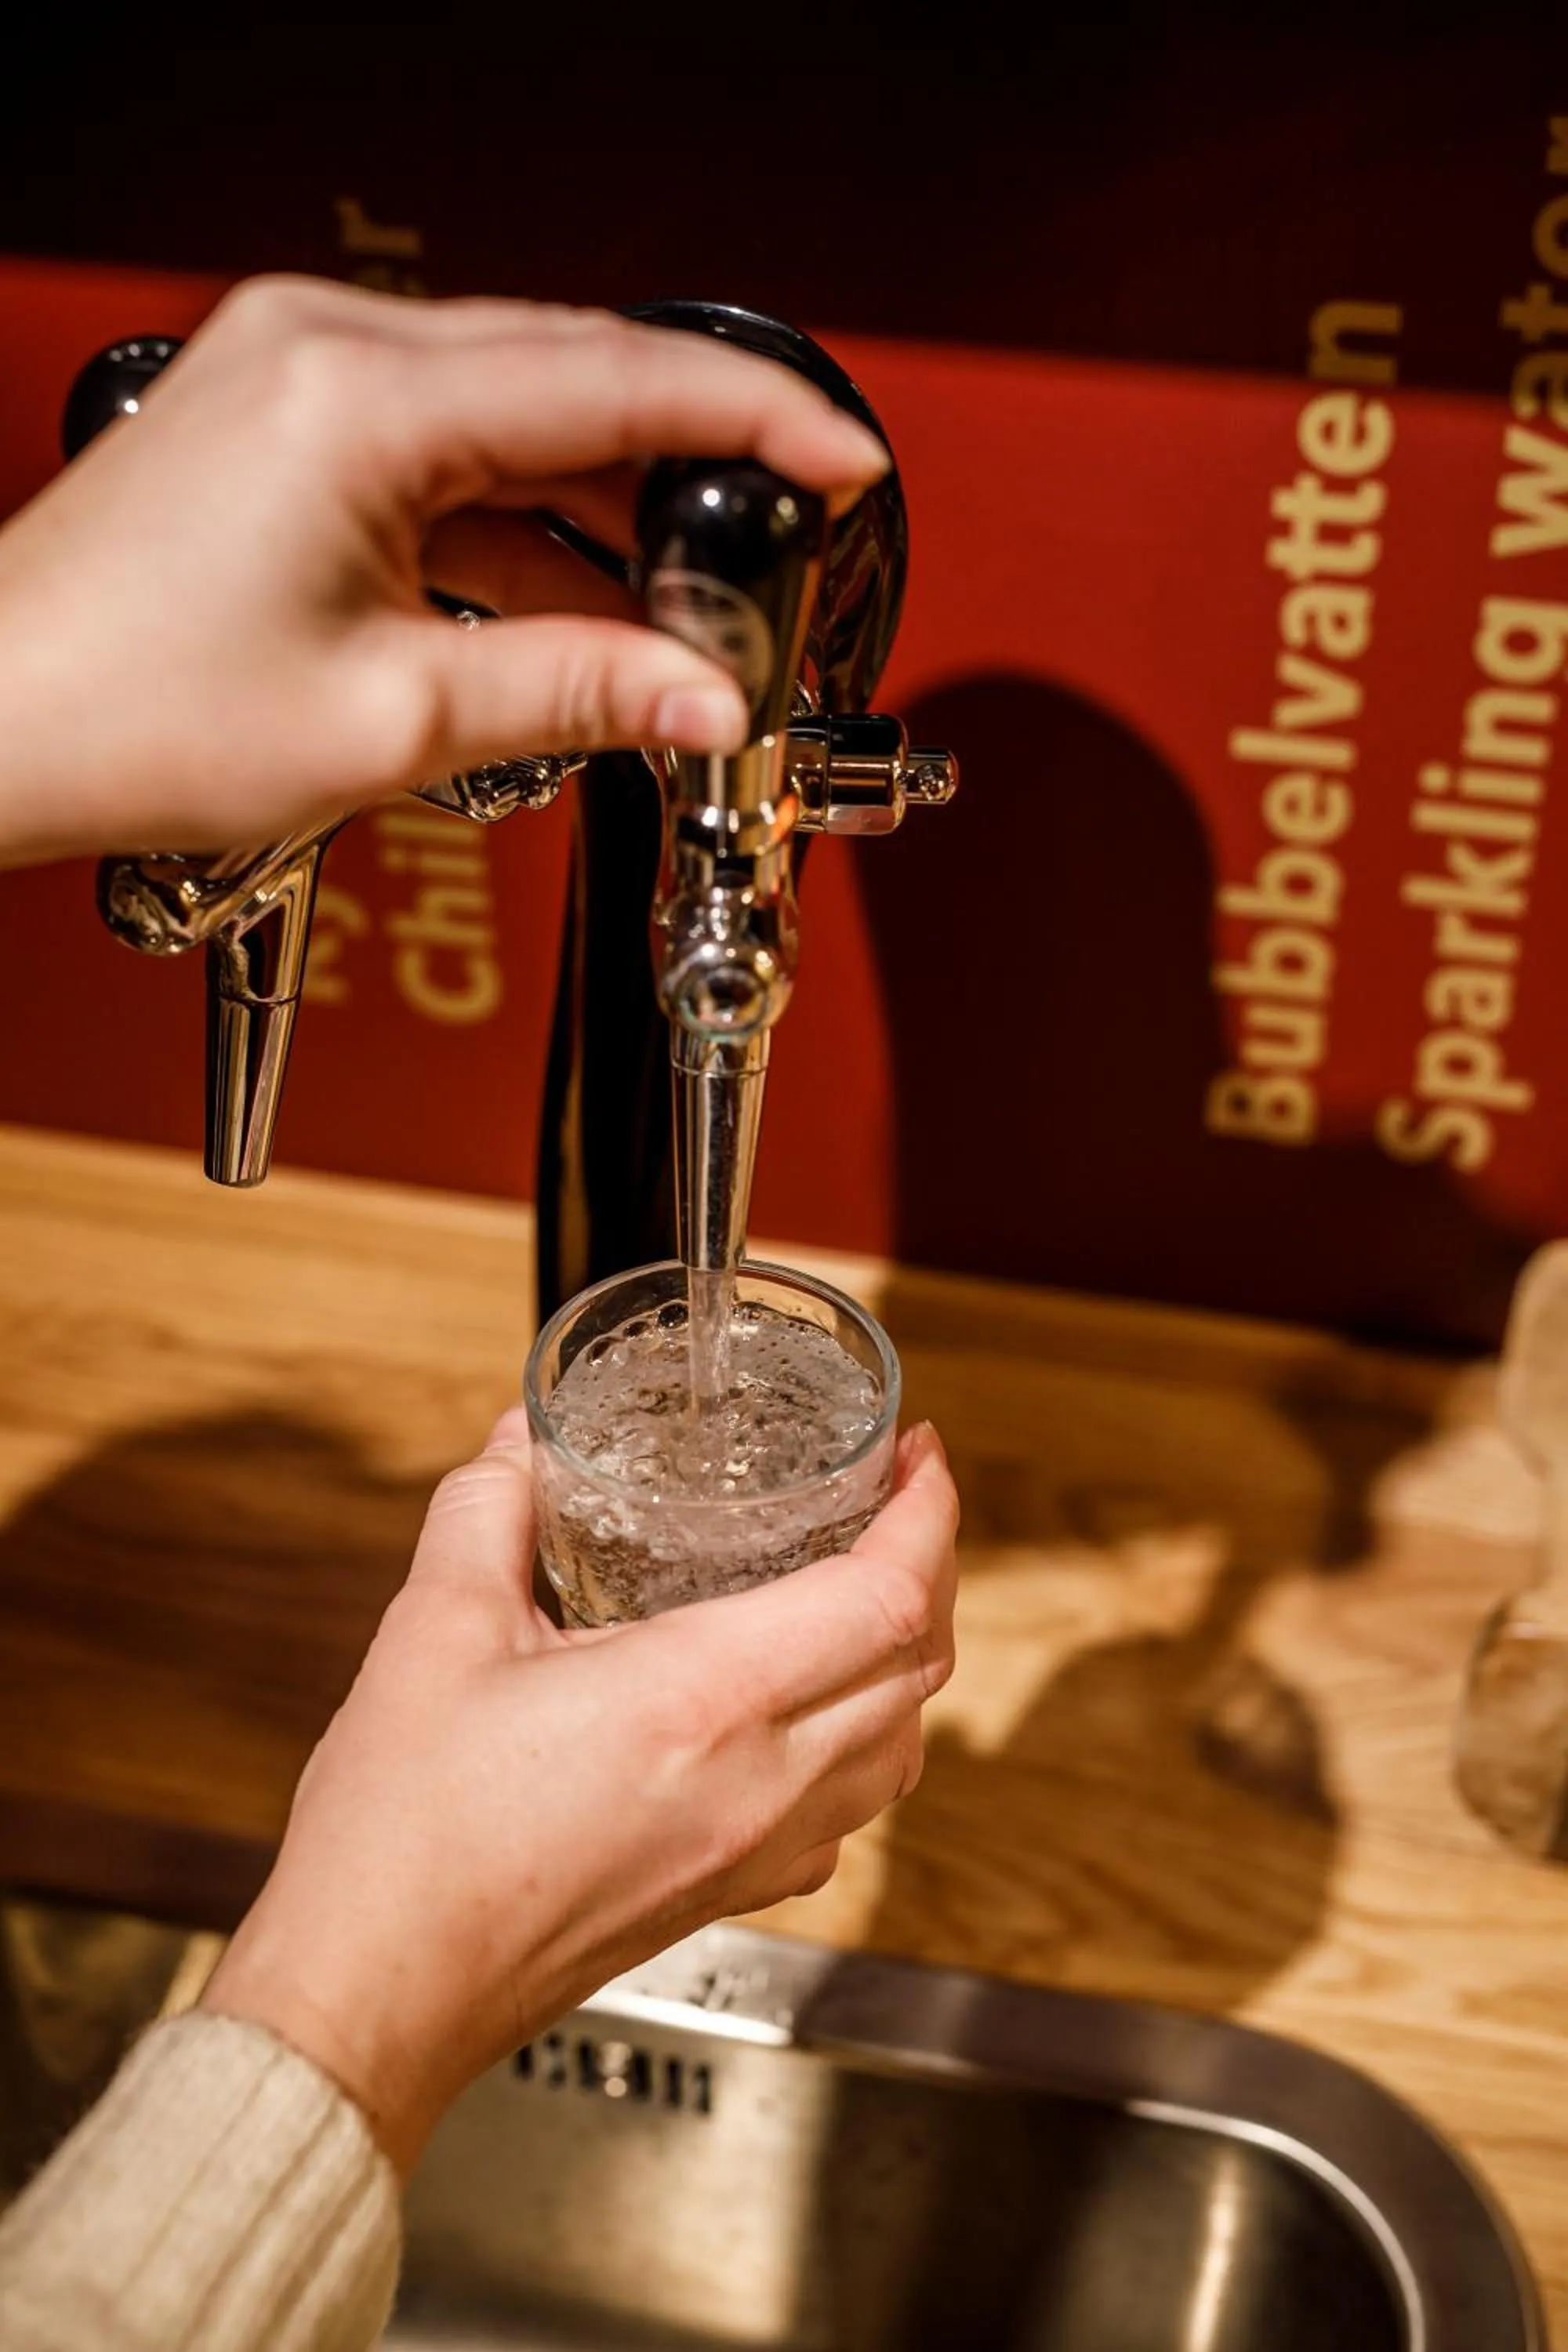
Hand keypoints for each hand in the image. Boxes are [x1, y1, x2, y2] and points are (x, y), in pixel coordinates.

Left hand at [0, 277, 889, 862]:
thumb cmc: (132, 711)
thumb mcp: (396, 719)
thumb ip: (579, 691)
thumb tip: (707, 702)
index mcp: (360, 399)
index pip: (615, 381)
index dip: (752, 423)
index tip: (840, 460)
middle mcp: (326, 348)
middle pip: (572, 377)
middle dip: (686, 469)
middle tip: (770, 552)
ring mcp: (297, 372)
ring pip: (513, 411)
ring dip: (600, 510)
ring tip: (671, 618)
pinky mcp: (283, 418)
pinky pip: (445, 446)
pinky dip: (517, 521)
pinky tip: (569, 604)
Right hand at [199, 1409, 957, 2174]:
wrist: (377, 1992)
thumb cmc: (406, 1833)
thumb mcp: (436, 1628)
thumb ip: (489, 1510)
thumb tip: (519, 1442)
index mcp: (704, 1700)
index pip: (886, 1598)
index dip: (926, 1514)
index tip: (918, 1454)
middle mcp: (759, 1783)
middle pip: (919, 1668)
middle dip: (930, 1569)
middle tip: (892, 1502)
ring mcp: (754, 1853)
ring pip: (899, 1749)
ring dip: (905, 1659)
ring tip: (865, 1589)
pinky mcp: (729, 1897)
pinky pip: (847, 1815)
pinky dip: (863, 1747)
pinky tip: (808, 1713)